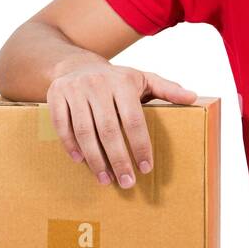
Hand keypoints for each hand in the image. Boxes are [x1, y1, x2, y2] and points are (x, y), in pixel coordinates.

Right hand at [46, 62, 195, 186]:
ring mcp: (74, 90)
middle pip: (108, 130)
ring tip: (106, 180)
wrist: (77, 64)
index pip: (133, 119)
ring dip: (95, 160)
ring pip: (84, 131)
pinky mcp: (55, 96)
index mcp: (122, 83)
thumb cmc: (116, 79)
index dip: (140, 145)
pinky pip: (61, 126)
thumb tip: (193, 97)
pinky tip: (82, 162)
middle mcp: (97, 85)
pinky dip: (70, 146)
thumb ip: (168, 89)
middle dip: (118, 160)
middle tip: (127, 183)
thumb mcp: (143, 79)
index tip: (146, 168)